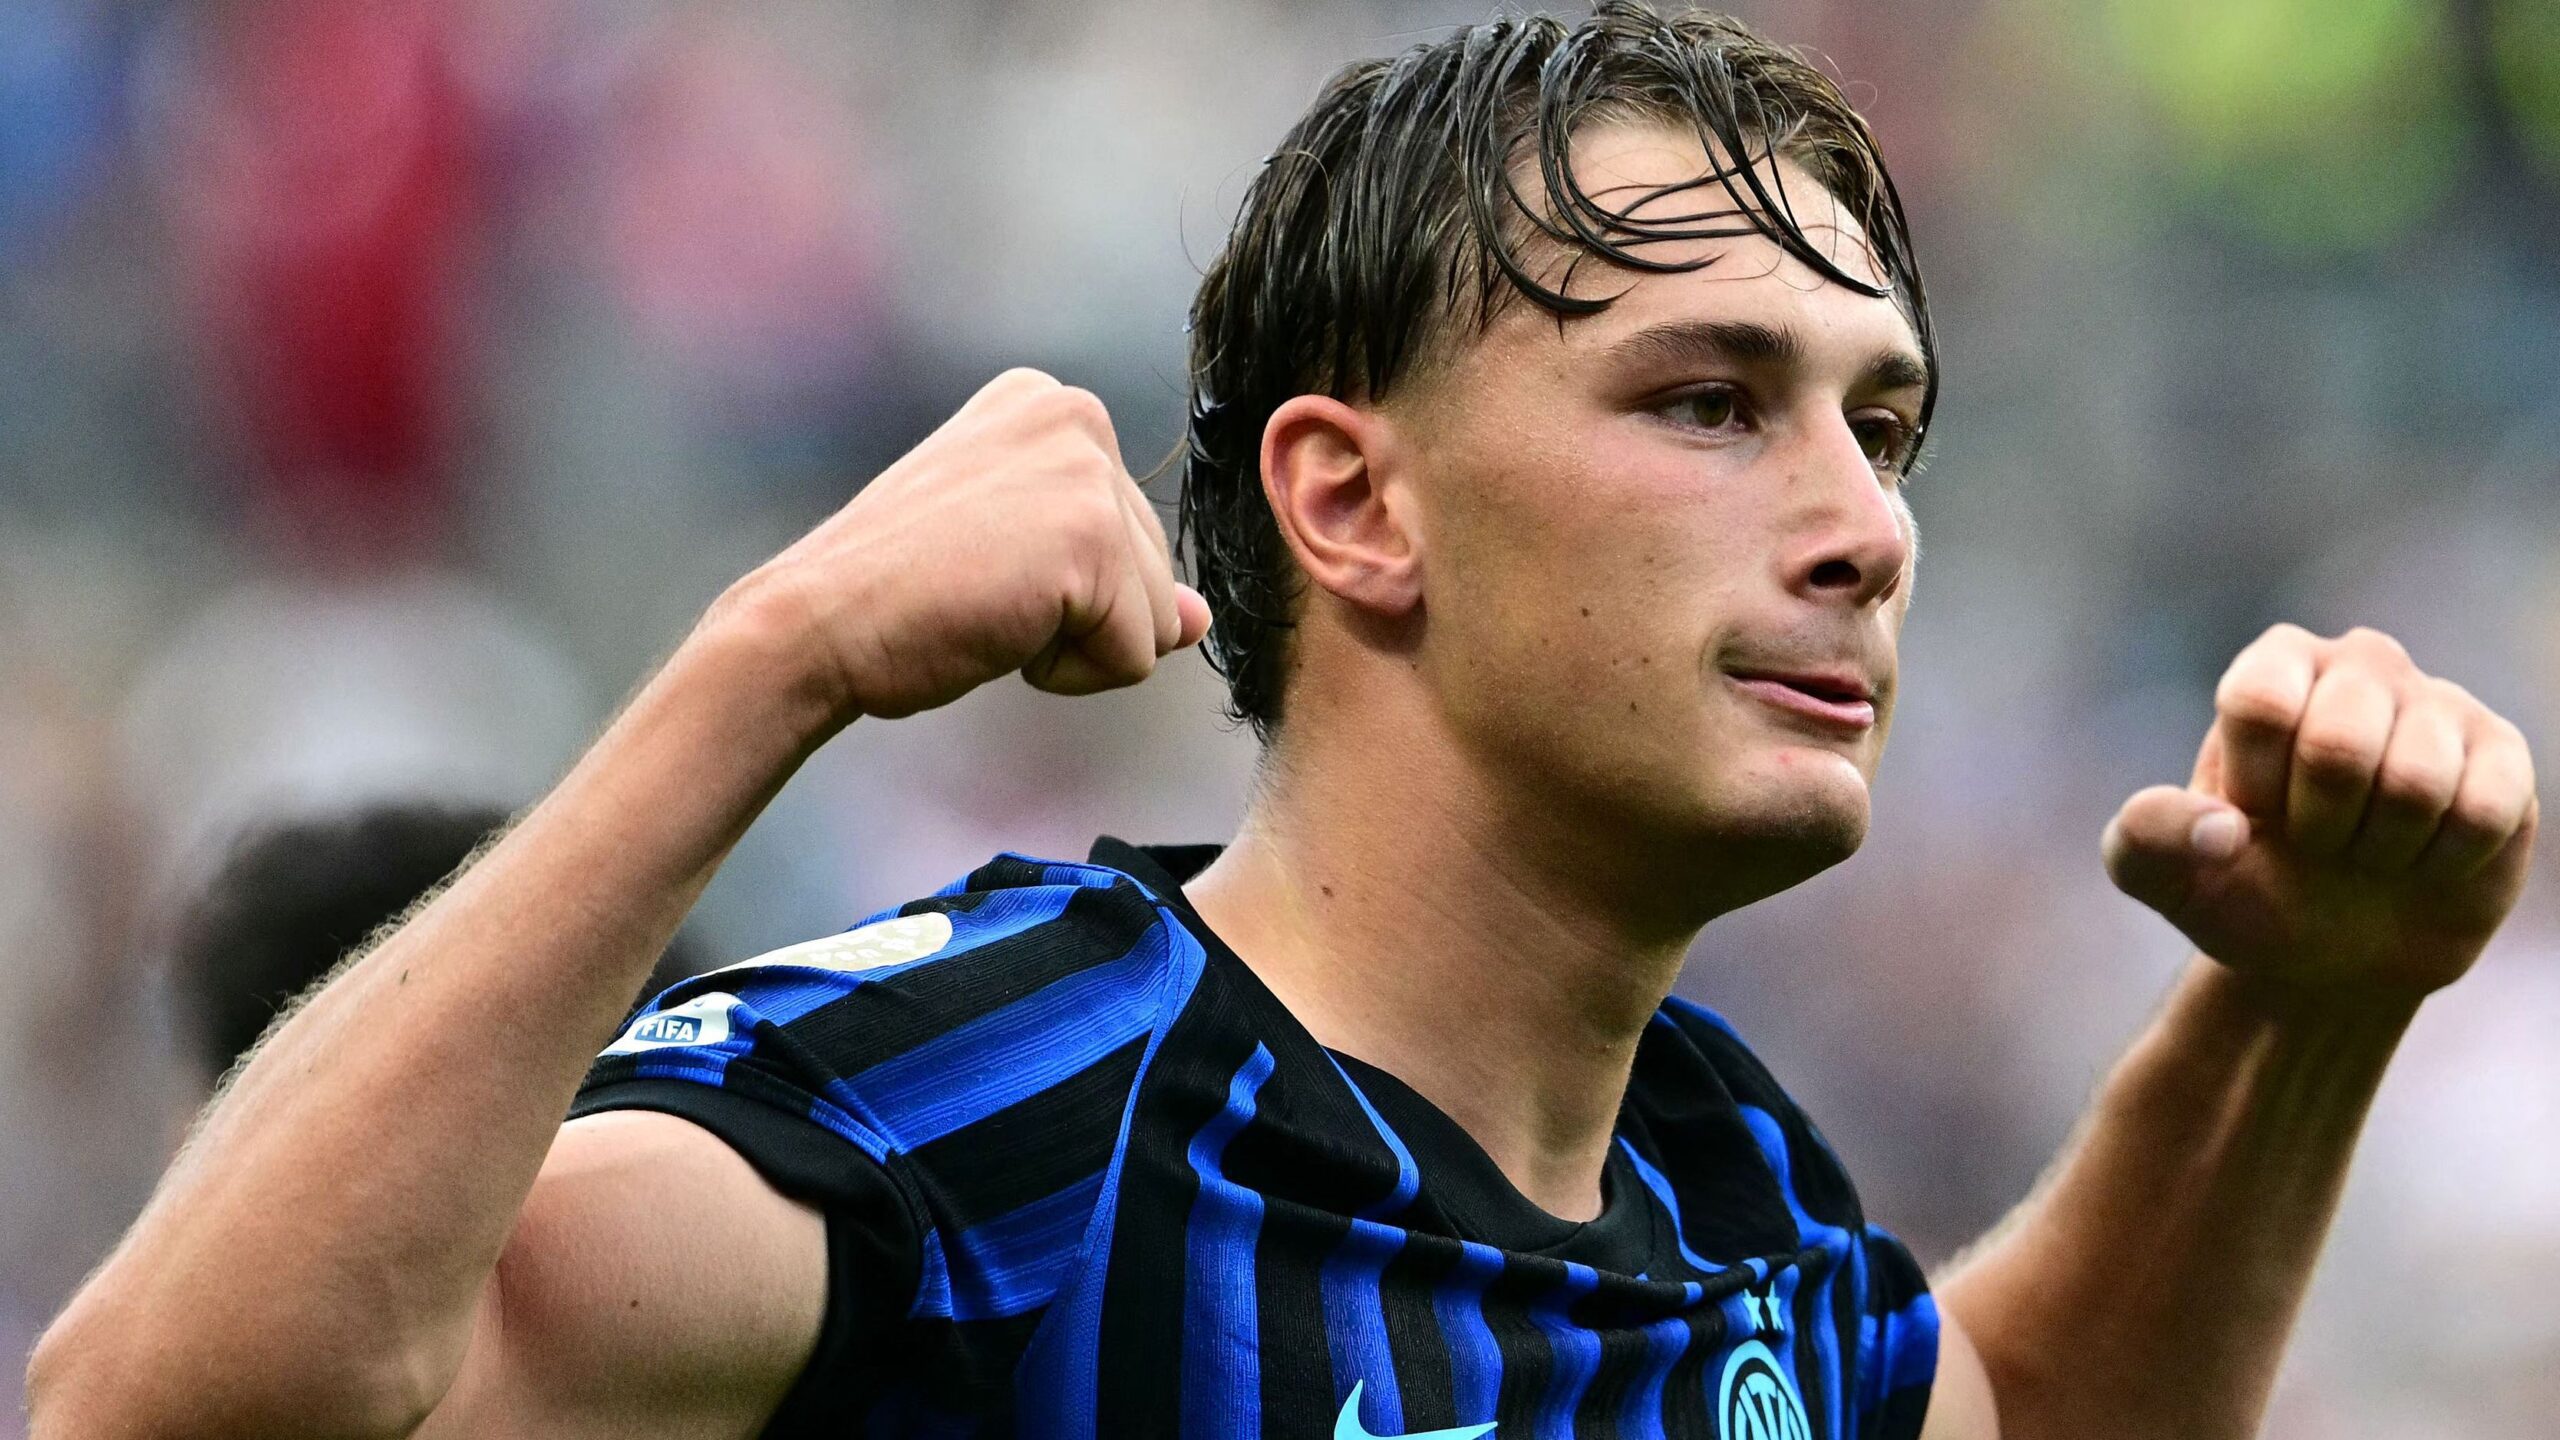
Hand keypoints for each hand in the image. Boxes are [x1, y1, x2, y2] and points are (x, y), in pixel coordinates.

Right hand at [711, 368, 1211, 722]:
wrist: (815, 624)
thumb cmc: (894, 598)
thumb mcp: (1018, 564)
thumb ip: (1114, 572)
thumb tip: (1197, 619)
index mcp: (1049, 405)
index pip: (1129, 534)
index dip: (1061, 585)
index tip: (974, 565)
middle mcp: (1077, 414)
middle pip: (1152, 573)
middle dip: (1077, 616)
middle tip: (975, 592)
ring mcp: (1087, 472)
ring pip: (1155, 619)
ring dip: (1075, 646)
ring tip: (985, 607)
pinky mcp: (1093, 537)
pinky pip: (1138, 656)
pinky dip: (1070, 674)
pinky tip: (996, 631)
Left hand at [2102, 625, 2537, 999]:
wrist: (2335, 953)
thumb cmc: (2245, 890)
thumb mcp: (2165, 875)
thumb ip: (2147, 839)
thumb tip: (2223, 828)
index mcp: (2274, 667)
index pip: (2262, 702)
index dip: (2258, 787)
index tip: (2251, 819)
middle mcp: (2360, 663)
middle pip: (2339, 742)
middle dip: (2321, 824)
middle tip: (2318, 842)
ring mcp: (2440, 703)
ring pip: (2417, 782)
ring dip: (2383, 847)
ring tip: (2370, 849)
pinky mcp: (2503, 755)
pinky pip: (2481, 811)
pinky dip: (2443, 861)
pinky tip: (2425, 858)